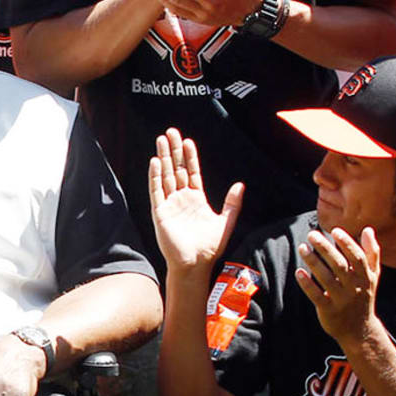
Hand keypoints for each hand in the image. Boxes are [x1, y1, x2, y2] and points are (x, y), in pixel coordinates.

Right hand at [148, 128, 244, 272]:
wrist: (195, 264)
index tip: (188, 141)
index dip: (190, 157)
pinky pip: (156, 190)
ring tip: (162, 139)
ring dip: (163, 157)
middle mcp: (181, 198)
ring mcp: (170, 204)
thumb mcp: (225, 222)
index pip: (191, 172)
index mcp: (196, 199)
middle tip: (171, 131)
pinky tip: (155, 161)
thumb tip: (240, 185)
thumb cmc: (209, 247)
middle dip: (174, 150)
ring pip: (165, 175)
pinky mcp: (160, 212)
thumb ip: (232, 203)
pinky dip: (155, 176)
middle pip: (176, 168)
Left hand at [296, 226, 381, 345]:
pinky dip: (308, 284)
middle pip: (339, 265)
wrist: (360, 331)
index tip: (334, 231)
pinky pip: (317, 296)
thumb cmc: (364, 297)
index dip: (346, 243)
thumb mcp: (372, 277)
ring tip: (302, 248)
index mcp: (365, 277)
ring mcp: (342, 300)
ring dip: (313, 262)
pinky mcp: (329, 311)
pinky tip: (298, 272)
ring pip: (326, 278)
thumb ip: (371, 253)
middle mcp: (355, 288)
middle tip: (312, 234)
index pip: (357, 257)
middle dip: (325, 248)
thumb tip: (368, 229)